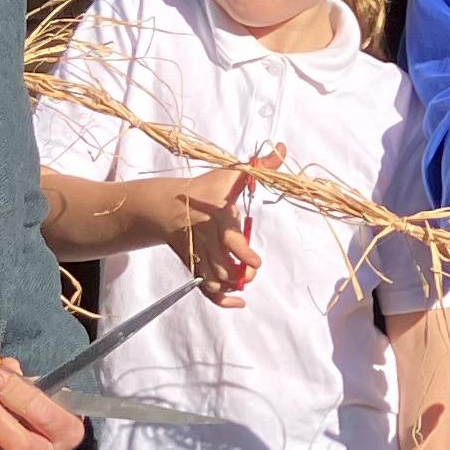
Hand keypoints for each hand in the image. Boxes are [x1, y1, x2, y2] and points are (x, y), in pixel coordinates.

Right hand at [172, 147, 277, 303]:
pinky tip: (238, 302)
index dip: (243, 254)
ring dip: (232, 286)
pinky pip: (205, 290)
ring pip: (214, 282)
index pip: (229, 240)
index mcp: (217, 218)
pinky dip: (221, 301)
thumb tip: (281, 147)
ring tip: (244, 279)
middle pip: (222, 268)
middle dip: (240, 274)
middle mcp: (206, 241)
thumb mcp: (231, 174)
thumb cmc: (206, 189)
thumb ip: (259, 166)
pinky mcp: (193, 266)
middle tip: (251, 270)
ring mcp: (198, 256)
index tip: (255, 263)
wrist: (168, 205)